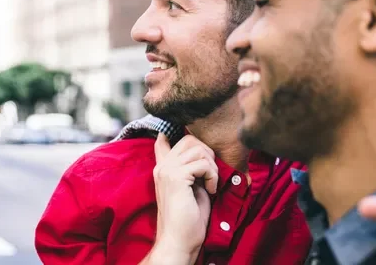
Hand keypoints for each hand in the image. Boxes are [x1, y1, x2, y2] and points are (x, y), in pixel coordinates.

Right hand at [152, 132, 216, 258]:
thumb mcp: (191, 188)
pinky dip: (213, 176)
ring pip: (199, 150)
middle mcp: (162, 166)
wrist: (179, 240)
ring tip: (210, 184)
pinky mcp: (176, 177)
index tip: (191, 148)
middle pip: (190, 140)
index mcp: (163, 169)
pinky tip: (210, 190)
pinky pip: (203, 164)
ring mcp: (167, 170)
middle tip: (211, 174)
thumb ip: (192, 170)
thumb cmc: (188, 219)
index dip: (177, 136)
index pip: (163, 141)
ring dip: (212, 167)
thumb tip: (203, 153)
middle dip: (207, 153)